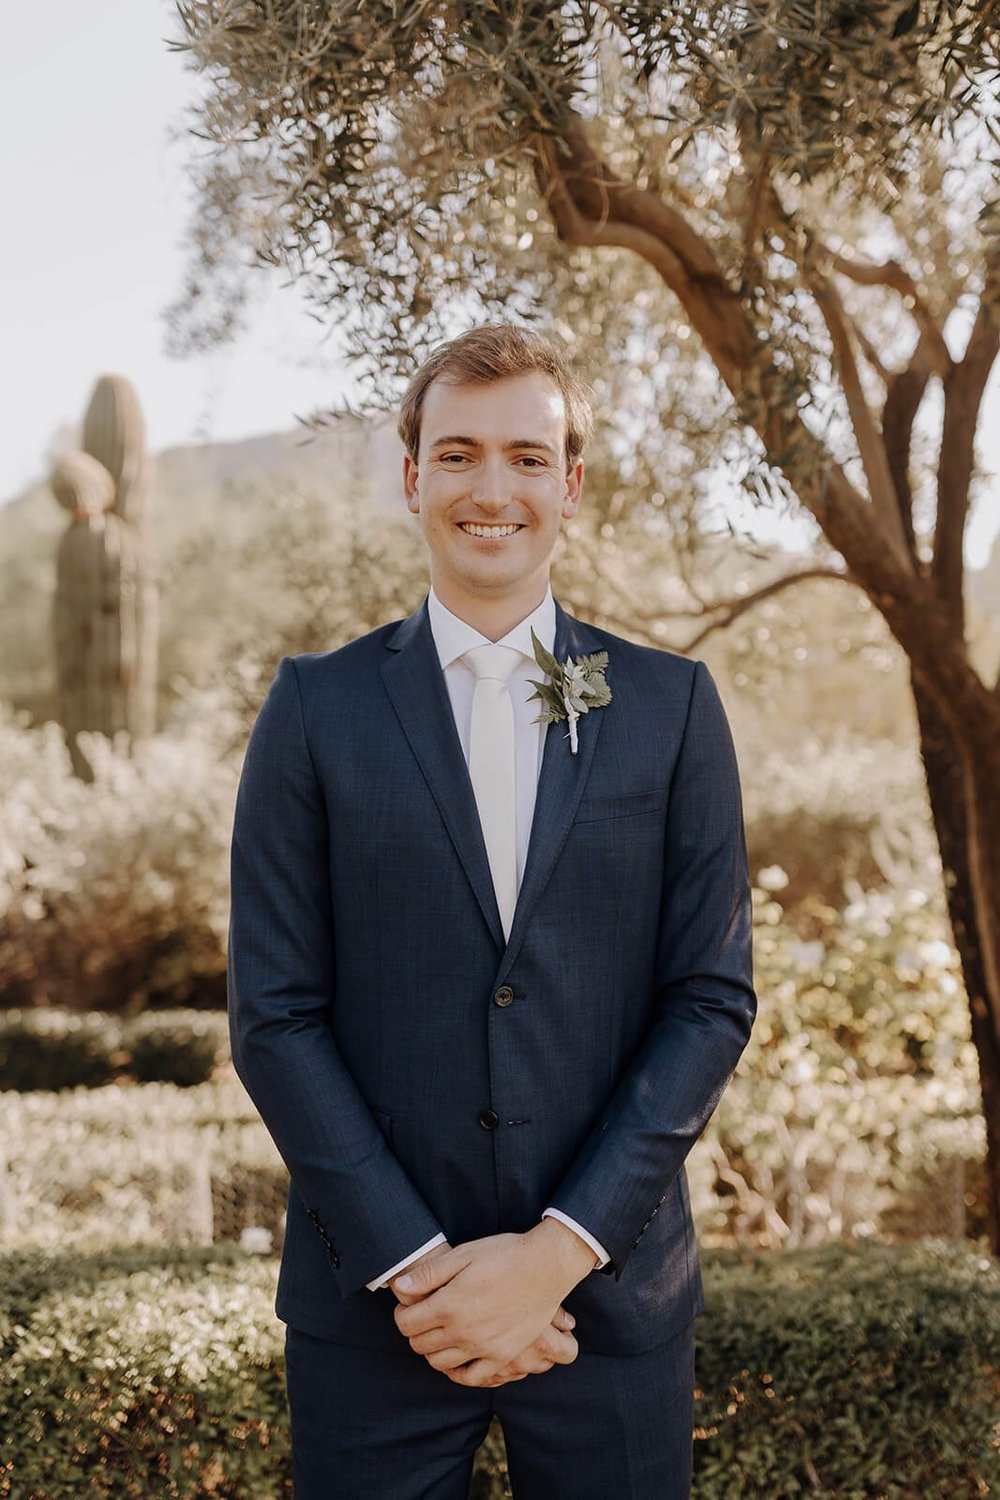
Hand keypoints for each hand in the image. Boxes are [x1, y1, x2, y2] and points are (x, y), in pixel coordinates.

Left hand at [391, 1220, 596, 1384]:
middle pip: (420, 1345)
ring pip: (440, 1363)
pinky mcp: (502, 1356)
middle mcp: (462, 1331)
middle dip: (414, 1332)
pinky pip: (471, 1377)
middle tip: (423, 1317)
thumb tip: (399, 1286)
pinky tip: (459, 1357)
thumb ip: (428, 1274)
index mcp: (448, 1304)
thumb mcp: (463, 1254)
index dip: (402, 1314)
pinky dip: (458, 1372)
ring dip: (433, 1351)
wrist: (545, 1266)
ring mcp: (482, 1347)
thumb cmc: (503, 1255)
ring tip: (440, 1333)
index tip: (409, 1306)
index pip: (406, 1323)